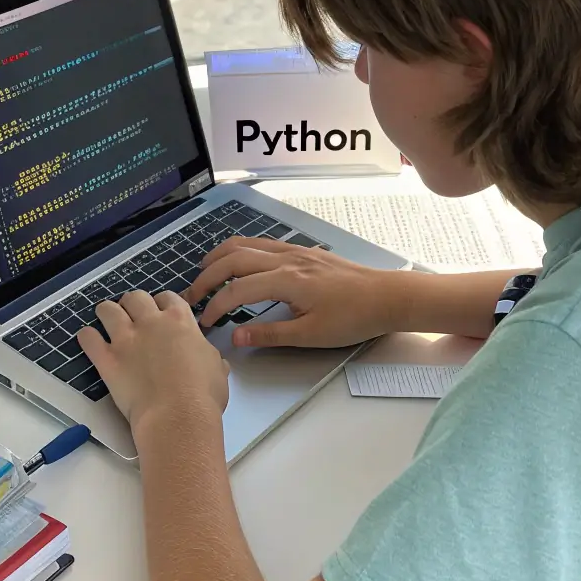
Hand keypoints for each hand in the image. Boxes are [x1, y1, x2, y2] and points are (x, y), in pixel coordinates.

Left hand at [78, 291, 229, 433]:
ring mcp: (126, 339)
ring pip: (108, 309)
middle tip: (135, 319)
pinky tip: (91, 341)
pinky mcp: (107, 359)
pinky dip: (88, 337)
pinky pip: (88, 338)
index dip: (163, 305)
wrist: (178, 416)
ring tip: (109, 323)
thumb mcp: (217, 369)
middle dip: (134, 305)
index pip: (168, 297)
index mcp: (180, 321)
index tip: (162, 314)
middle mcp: (151, 322)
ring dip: (108, 313)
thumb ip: (208, 356)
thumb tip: (212, 360)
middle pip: (136, 297)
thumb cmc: (204, 395)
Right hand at [184, 238, 408, 347]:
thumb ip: (270, 334)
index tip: (205, 322)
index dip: (216, 306)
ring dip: (221, 256)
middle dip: (208, 276)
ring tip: (205, 272)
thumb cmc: (354, 318)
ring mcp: (296, 251)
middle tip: (193, 295)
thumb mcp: (311, 335)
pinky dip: (242, 250)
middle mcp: (287, 259)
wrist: (387, 296)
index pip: (237, 290)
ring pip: (247, 244)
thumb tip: (235, 336)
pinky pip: (263, 243)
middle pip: (234, 258)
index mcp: (287, 280)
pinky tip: (239, 261)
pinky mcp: (305, 251)